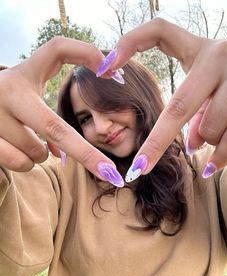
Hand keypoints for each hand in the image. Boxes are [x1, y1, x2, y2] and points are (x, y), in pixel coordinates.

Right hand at [0, 37, 123, 186]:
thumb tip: (80, 120)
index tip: (115, 74)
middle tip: (110, 173)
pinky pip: (20, 163)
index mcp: (22, 74)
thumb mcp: (28, 85)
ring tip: (25, 138)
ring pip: (37, 152)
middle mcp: (5, 92)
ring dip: (40, 153)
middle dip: (87, 154)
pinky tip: (15, 148)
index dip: (87, 54)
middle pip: (56, 128)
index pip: (58, 50)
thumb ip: (55, 95)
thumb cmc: (9, 100)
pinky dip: (26, 162)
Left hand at [97, 17, 226, 178]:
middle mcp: (220, 56)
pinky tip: (212, 167)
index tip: (104, 68)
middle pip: (178, 107)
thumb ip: (193, 110)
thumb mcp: (208, 85)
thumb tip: (191, 146)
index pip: (159, 32)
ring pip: (209, 128)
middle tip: (138, 168)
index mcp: (199, 48)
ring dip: (204, 141)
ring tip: (206, 139)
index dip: (129, 43)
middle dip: (155, 143)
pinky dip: (222, 156)